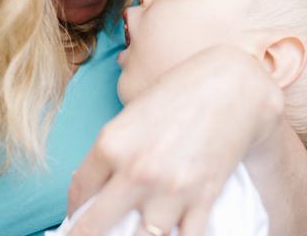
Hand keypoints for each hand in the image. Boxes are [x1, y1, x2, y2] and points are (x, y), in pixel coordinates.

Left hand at [66, 45, 284, 235]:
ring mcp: (170, 190)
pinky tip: (170, 233)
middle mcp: (136, 171)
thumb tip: (97, 182)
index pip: (79, 191)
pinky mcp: (202, 200)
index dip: (74, 208)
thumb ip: (113, 149)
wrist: (232, 86)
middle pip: (95, 226)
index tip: (76, 215)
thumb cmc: (179, 91)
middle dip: (86, 235)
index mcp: (112, 144)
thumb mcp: (133, 113)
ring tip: (131, 232)